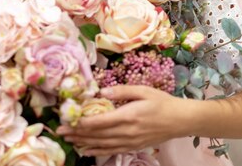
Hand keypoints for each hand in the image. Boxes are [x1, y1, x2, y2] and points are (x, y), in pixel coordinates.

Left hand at [56, 85, 189, 155]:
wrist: (181, 120)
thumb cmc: (162, 102)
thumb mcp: (143, 90)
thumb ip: (122, 91)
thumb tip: (101, 92)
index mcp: (128, 115)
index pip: (100, 121)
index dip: (82, 122)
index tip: (67, 120)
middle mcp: (127, 132)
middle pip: (97, 134)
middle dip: (77, 133)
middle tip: (60, 132)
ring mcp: (130, 142)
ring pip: (102, 144)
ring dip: (83, 142)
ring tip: (68, 140)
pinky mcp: (133, 147)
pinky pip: (112, 150)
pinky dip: (97, 151)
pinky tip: (86, 150)